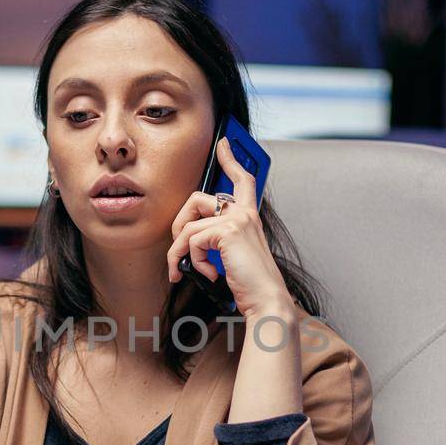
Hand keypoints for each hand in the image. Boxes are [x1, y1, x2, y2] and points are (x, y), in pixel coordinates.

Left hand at [166, 137, 294, 320]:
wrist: (267, 300)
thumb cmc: (251, 284)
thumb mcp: (234, 256)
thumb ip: (219, 241)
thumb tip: (189, 243)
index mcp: (250, 217)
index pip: (242, 180)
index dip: (231, 159)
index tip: (223, 144)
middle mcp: (245, 214)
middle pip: (197, 200)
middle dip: (179, 224)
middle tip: (179, 250)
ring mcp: (237, 220)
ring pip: (187, 226)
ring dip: (178, 253)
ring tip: (185, 271)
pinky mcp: (228, 231)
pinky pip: (190, 240)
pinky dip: (191, 261)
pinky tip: (208, 274)